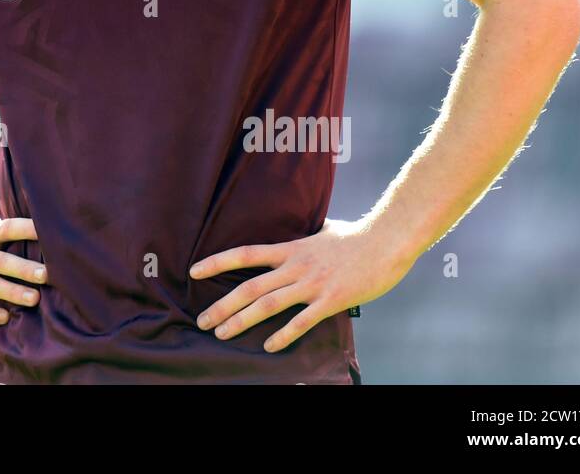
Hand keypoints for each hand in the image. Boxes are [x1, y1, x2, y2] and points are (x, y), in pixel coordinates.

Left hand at [190, 217, 413, 351]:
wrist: (386, 240)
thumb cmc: (356, 236)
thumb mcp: (322, 231)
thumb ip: (307, 237)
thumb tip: (306, 232)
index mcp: (290, 248)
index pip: (245, 254)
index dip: (217, 262)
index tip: (194, 271)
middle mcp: (295, 266)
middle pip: (249, 287)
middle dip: (222, 305)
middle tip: (202, 320)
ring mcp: (311, 284)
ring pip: (267, 305)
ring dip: (241, 321)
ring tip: (221, 334)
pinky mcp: (331, 300)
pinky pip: (301, 321)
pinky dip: (283, 335)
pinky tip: (268, 347)